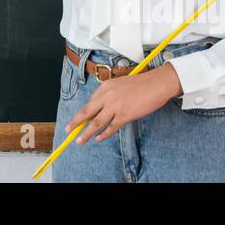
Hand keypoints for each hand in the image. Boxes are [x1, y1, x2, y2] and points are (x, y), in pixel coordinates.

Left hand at [63, 66, 178, 143]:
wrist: (156, 84)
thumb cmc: (141, 84)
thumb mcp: (120, 84)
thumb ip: (110, 94)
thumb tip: (104, 107)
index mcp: (105, 87)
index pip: (90, 101)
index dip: (84, 113)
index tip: (78, 120)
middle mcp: (107, 96)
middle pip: (86, 112)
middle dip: (75, 122)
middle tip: (68, 130)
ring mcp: (115, 106)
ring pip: (96, 123)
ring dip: (86, 133)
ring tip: (79, 140)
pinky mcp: (124, 115)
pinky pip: (111, 127)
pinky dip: (104, 134)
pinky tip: (98, 138)